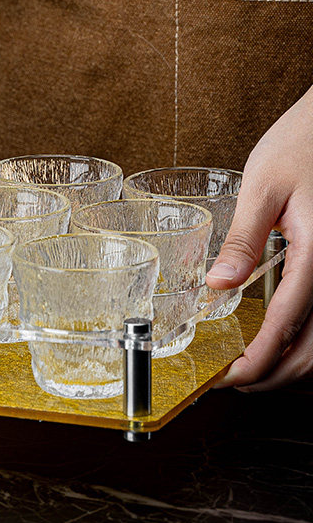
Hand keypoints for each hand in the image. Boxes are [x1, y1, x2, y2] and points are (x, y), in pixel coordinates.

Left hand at [207, 89, 312, 390]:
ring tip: (252, 369)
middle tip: (234, 381)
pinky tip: (280, 339)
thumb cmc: (304, 140)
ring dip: (293, 365)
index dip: (257, 360)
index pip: (287, 325)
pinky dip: (306, 341)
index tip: (228, 377)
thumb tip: (219, 285)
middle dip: (274, 375)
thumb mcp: (264, 184)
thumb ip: (244, 239)